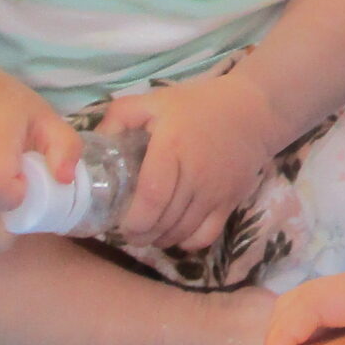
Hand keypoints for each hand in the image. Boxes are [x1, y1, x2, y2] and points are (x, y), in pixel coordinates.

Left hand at [97, 69, 282, 251]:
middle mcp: (196, 174)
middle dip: (141, 234)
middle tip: (127, 231)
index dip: (133, 219)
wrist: (252, 111)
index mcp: (172, 148)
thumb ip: (117, 118)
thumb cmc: (196, 106)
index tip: (118, 223)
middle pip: (165, 220)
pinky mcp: (231, 202)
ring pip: (183, 232)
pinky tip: (175, 235)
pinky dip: (187, 243)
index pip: (151, 197)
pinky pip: (207, 236)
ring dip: (160, 240)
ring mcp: (216, 192)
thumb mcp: (153, 101)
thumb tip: (92, 145)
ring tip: (147, 234)